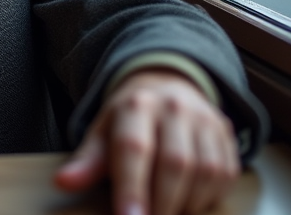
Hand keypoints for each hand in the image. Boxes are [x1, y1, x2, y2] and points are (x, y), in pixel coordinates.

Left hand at [55, 69, 239, 214]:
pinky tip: (189, 202)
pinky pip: (225, 175)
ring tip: (166, 212)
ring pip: (205, 172)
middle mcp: (174, 107)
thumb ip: (87, 161)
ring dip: (187, 204)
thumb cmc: (128, 119)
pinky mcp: (226, 135)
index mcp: (136, 105)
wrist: (166, 87)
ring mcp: (205, 120)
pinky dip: (207, 198)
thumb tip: (64, 183)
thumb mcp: (102, 132)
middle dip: (162, 204)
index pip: (134, 148)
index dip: (132, 188)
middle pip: (174, 163)